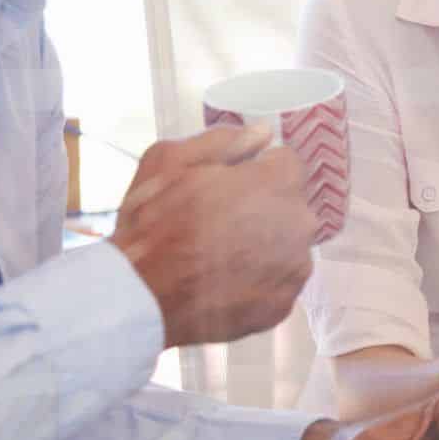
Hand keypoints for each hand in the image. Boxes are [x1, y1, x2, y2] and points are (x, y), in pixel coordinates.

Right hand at [111, 124, 318, 348]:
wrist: (139, 300)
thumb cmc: (151, 225)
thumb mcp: (170, 160)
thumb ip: (224, 141)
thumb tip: (261, 134)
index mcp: (279, 182)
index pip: (286, 164)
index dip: (255, 172)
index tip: (229, 185)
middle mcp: (299, 224)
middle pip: (289, 206)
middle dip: (261, 209)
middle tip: (217, 223)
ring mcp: (294, 269)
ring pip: (286, 247)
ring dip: (261, 246)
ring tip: (216, 257)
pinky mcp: (283, 305)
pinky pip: (276, 284)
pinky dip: (256, 283)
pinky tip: (222, 284)